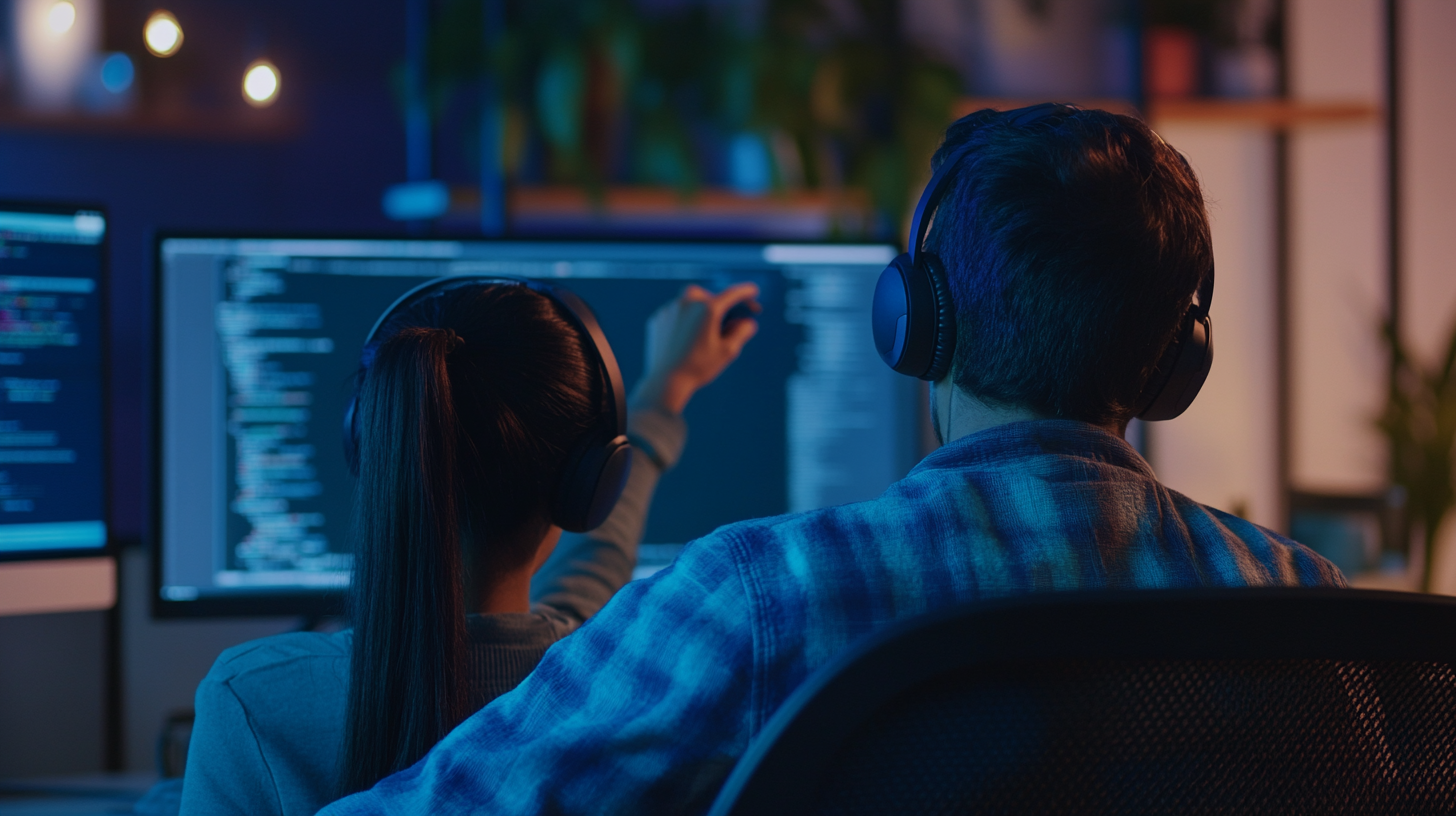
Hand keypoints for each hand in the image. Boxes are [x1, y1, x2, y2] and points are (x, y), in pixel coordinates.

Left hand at [630, 282, 760, 414]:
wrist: (666, 380)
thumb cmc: (699, 367)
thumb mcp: (728, 351)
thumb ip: (741, 332)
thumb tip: (748, 322)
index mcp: (707, 309)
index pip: (731, 294)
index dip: (744, 292)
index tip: (753, 290)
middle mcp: (687, 303)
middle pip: (707, 294)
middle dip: (717, 301)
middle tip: (724, 316)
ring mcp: (669, 310)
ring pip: (688, 301)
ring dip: (698, 309)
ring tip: (702, 327)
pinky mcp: (657, 319)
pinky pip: (674, 312)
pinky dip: (683, 318)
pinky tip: (685, 336)